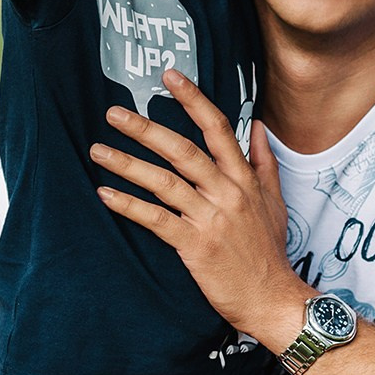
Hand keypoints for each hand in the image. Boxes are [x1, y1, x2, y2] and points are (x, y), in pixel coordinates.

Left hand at [89, 70, 309, 346]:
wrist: (273, 298)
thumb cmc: (269, 253)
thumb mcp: (275, 202)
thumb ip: (264, 161)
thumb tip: (257, 126)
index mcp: (244, 178)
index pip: (218, 128)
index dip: (193, 99)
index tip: (169, 77)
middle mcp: (227, 192)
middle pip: (182, 150)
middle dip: (145, 128)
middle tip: (114, 112)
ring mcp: (211, 218)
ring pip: (164, 182)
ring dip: (127, 164)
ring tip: (98, 150)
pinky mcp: (195, 245)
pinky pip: (156, 219)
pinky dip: (129, 205)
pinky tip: (105, 194)